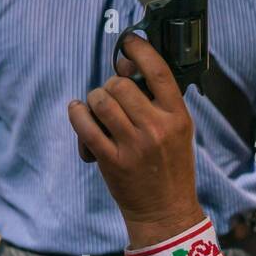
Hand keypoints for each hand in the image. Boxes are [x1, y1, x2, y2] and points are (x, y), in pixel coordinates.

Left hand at [67, 34, 203, 248]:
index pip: (158, 71)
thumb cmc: (170, 168)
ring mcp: (133, 145)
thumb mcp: (178, 131)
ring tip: (97, 110)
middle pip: (121, 85)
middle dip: (111, 85)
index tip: (128, 43)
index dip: (140, 50)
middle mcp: (156, 128)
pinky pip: (85, 127)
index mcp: (178, 117)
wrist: (165, 212)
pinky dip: (77, 114)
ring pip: (101, 101)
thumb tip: (124, 69)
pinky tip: (77, 111)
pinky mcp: (112, 161)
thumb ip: (158, 102)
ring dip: (93, 100)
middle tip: (112, 97)